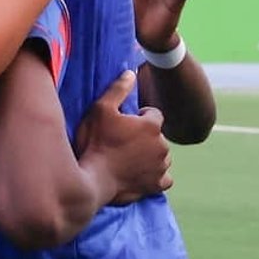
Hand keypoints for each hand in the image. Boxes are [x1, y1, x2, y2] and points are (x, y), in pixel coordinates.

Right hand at [75, 71, 172, 204]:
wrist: (93, 179)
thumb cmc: (95, 142)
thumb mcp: (101, 109)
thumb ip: (118, 89)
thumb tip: (130, 74)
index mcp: (152, 125)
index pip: (154, 114)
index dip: (140, 117)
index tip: (125, 124)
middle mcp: (162, 145)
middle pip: (158, 136)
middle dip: (146, 138)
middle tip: (123, 143)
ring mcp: (161, 166)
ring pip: (161, 157)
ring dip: (150, 156)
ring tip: (129, 159)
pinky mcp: (157, 184)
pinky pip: (164, 178)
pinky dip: (156, 176)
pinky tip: (142, 174)